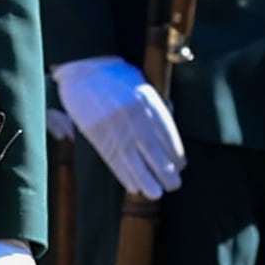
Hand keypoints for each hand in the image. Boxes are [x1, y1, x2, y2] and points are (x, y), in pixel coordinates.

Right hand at [53, 56, 186, 198]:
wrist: (84, 70)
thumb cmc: (116, 76)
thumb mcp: (144, 85)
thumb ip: (158, 107)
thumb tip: (170, 131)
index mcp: (149, 103)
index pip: (168, 137)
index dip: (176, 155)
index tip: (180, 166)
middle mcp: (135, 118)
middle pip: (155, 153)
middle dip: (166, 173)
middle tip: (174, 185)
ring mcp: (115, 129)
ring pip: (135, 162)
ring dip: (147, 181)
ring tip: (155, 194)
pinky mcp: (98, 136)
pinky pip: (115, 161)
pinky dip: (125, 176)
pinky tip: (133, 186)